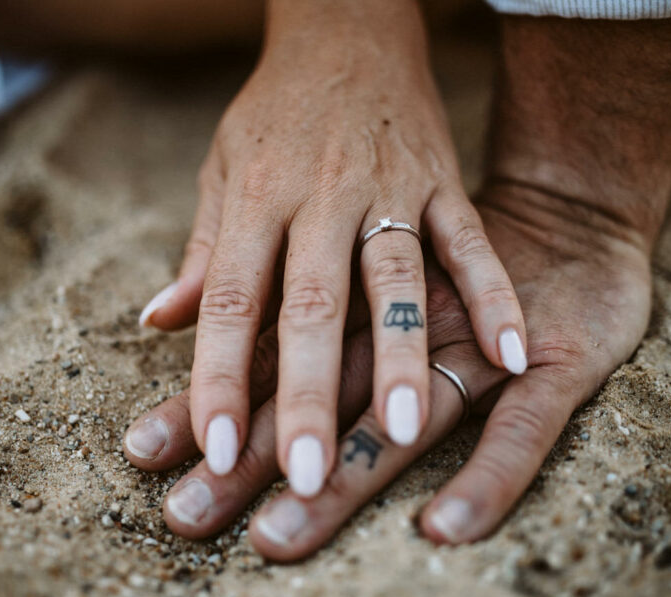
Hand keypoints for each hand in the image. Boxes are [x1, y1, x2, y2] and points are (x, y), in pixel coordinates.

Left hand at [134, 0, 525, 498]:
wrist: (347, 31)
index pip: (234, 302)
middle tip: (304, 477)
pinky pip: (471, 244)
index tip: (216, 451)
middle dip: (308, 394)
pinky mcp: (445, 181)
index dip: (220, 377)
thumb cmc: (274, 115)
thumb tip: (158, 323)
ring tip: (401, 433)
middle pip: (311, 306)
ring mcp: (389, 189)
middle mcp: (319, 198)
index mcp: (256, 199)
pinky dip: (492, 296)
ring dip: (399, 358)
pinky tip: (512, 356)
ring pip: (394, 281)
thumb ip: (203, 253)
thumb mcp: (222, 169)